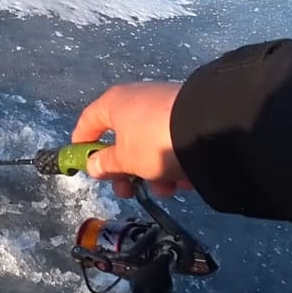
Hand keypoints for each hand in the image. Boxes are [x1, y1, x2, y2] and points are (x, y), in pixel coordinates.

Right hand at [72, 82, 191, 197]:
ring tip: (166, 189)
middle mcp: (137, 100)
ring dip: (153, 173)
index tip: (81, 163)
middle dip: (124, 171)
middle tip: (128, 191)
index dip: (81, 143)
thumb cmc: (153, 142)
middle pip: (121, 140)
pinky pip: (172, 144)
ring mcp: (164, 108)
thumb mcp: (125, 160)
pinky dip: (174, 164)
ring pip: (148, 146)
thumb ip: (106, 164)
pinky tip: (185, 180)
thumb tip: (93, 164)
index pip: (88, 121)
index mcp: (115, 104)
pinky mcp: (188, 117)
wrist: (209, 128)